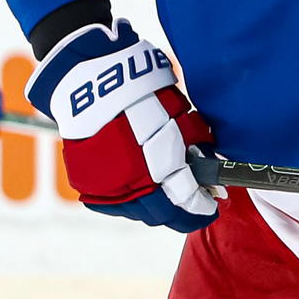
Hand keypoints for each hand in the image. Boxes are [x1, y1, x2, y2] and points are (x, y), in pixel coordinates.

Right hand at [26, 19, 216, 231]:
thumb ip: (194, 148)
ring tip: (171, 198)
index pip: (185, 198)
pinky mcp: (87, 185)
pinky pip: (114, 205)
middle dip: (183, 215)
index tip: (211, 205)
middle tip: (195, 210)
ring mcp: (104, 187)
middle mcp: (129, 182)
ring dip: (157, 209)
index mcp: (156, 164)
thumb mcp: (180, 115)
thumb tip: (209, 174)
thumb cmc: (142, 93)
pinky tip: (143, 191)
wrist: (92, 83)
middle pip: (162, 214)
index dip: (202, 206)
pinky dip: (132, 201)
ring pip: (138, 213)